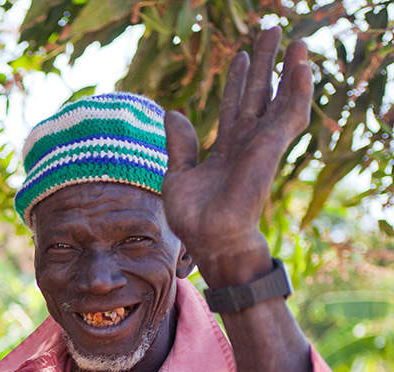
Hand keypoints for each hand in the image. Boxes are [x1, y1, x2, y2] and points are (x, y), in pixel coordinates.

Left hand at [162, 27, 312, 265]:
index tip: (238, 57)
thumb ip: (180, 145)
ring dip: (289, 70)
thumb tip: (172, 113)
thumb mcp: (178, 174)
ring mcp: (261, 144)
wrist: (209, 238)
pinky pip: (289, 114)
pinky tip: (301, 67)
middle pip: (259, 94)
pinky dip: (297, 90)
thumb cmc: (194, 216)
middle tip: (271, 32)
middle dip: (265, 64)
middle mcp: (247, 143)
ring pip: (280, 99)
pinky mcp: (271, 147)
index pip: (234, 106)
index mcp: (226, 148)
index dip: (237, 81)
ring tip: (297, 42)